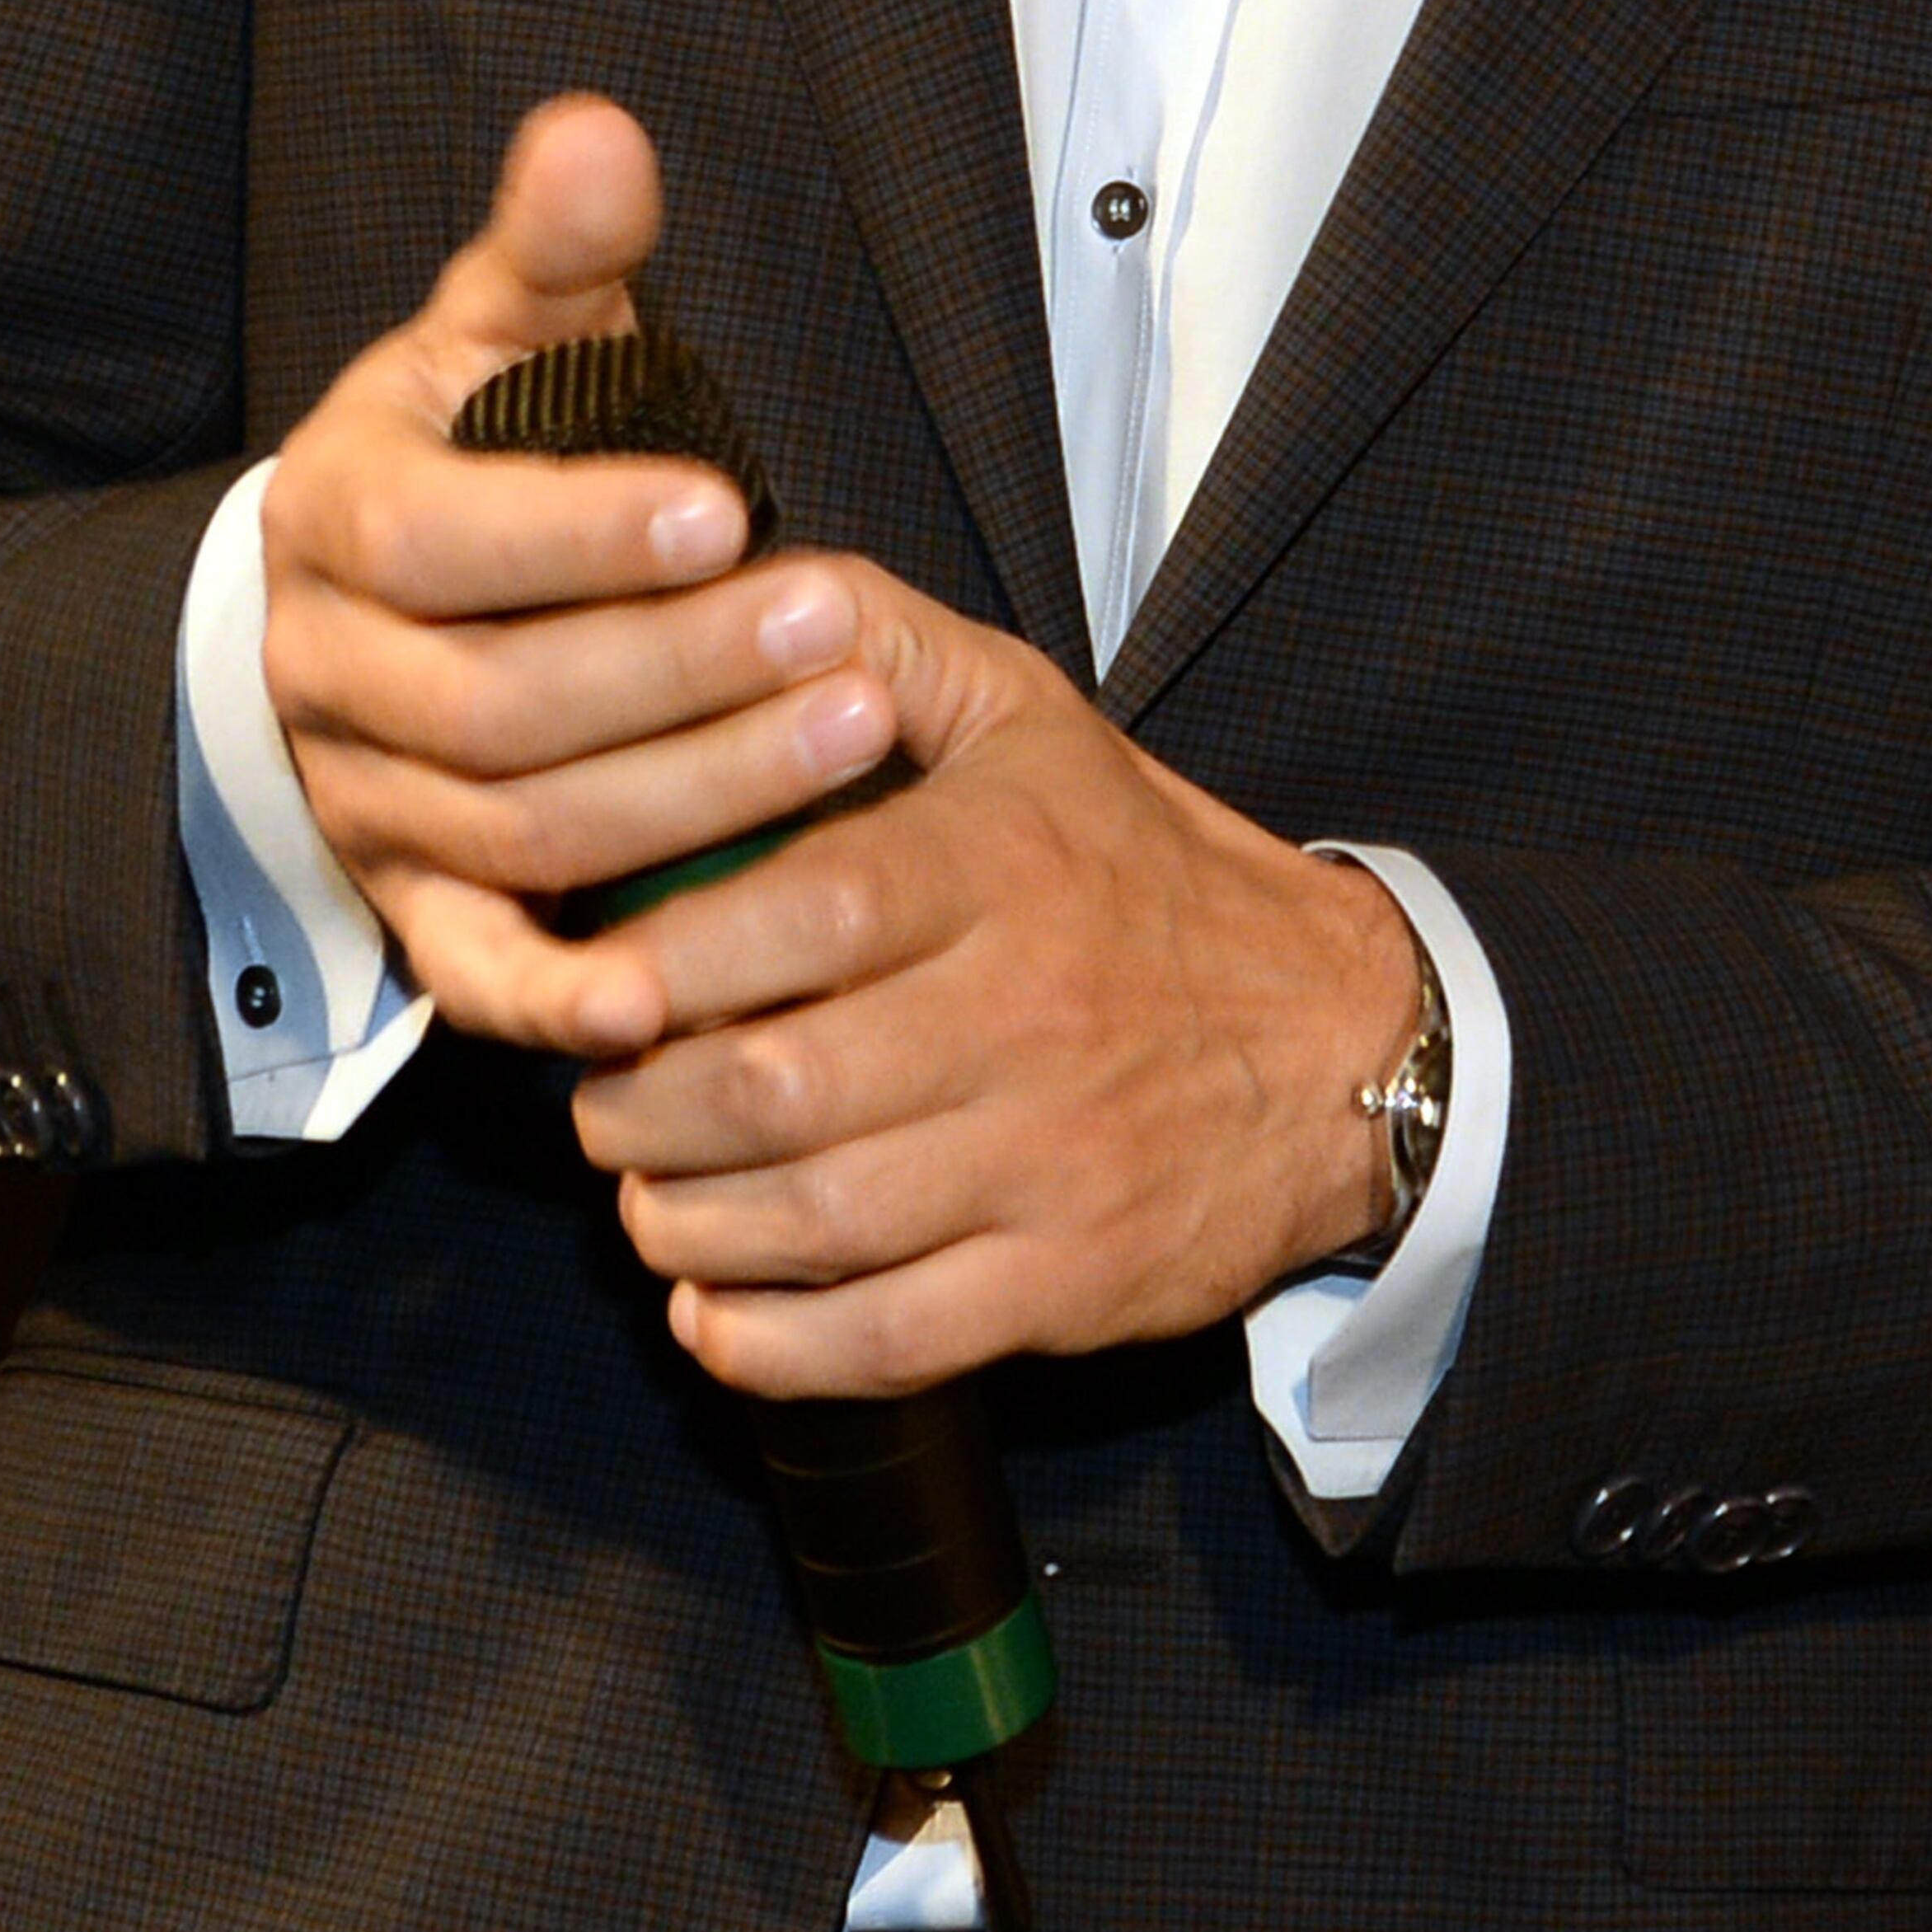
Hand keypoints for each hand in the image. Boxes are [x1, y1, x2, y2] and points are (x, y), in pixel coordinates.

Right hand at [257, 97, 892, 1064]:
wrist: (365, 604)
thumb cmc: (468, 447)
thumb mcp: (497, 328)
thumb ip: (556, 247)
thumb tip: (600, 131)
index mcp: (336, 517)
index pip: (440, 539)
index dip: (579, 531)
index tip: (731, 505)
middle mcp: (328, 674)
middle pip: (499, 704)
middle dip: (680, 670)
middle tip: (839, 622)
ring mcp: (365, 804)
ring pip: (522, 832)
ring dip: (691, 794)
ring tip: (853, 733)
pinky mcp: (405, 909)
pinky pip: (470, 974)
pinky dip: (560, 999)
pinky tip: (674, 997)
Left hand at [566, 567, 1422, 1393]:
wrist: (1337, 1040)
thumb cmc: (1139, 865)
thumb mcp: (1026, 711)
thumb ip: (875, 639)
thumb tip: (731, 588)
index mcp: (1002, 864)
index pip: (804, 911)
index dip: (666, 961)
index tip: (595, 979)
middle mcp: (1026, 1012)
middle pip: (779, 1085)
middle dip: (639, 1108)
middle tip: (597, 1094)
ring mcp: (1049, 1159)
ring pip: (813, 1221)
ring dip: (681, 1223)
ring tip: (644, 1191)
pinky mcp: (1067, 1282)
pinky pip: (885, 1339)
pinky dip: (769, 1343)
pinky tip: (714, 1307)